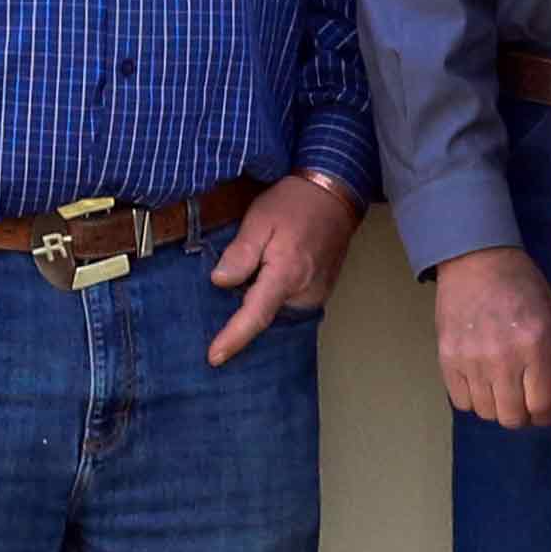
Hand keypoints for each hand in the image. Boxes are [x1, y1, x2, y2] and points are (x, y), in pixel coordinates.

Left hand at [207, 173, 359, 364]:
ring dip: (256, 304)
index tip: (215, 358)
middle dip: (241, 315)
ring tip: (240, 287)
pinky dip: (271, 298)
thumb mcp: (259, 219)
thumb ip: (240, 253)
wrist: (335, 193)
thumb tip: (220, 282)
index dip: (234, 338)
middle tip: (217, 307)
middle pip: (265, 316)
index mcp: (286, 274)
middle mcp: (305, 291)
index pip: (256, 316)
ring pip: (277, 311)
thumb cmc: (294, 203)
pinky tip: (260, 282)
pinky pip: (288, 303)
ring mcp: (316, 294)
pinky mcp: (320, 291)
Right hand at [433, 243, 550, 429]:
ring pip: (486, 412)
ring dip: (497, 407)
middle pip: (512, 417)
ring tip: (503, 390)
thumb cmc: (519, 285)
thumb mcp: (550, 314)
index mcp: (534, 344)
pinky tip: (482, 383)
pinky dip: (473, 399)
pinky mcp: (448, 358)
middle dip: (523, 415)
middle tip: (525, 403)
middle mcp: (502, 356)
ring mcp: (471, 359)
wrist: (477, 260)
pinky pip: (461, 402)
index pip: (542, 404)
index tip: (546, 411)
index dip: (546, 415)